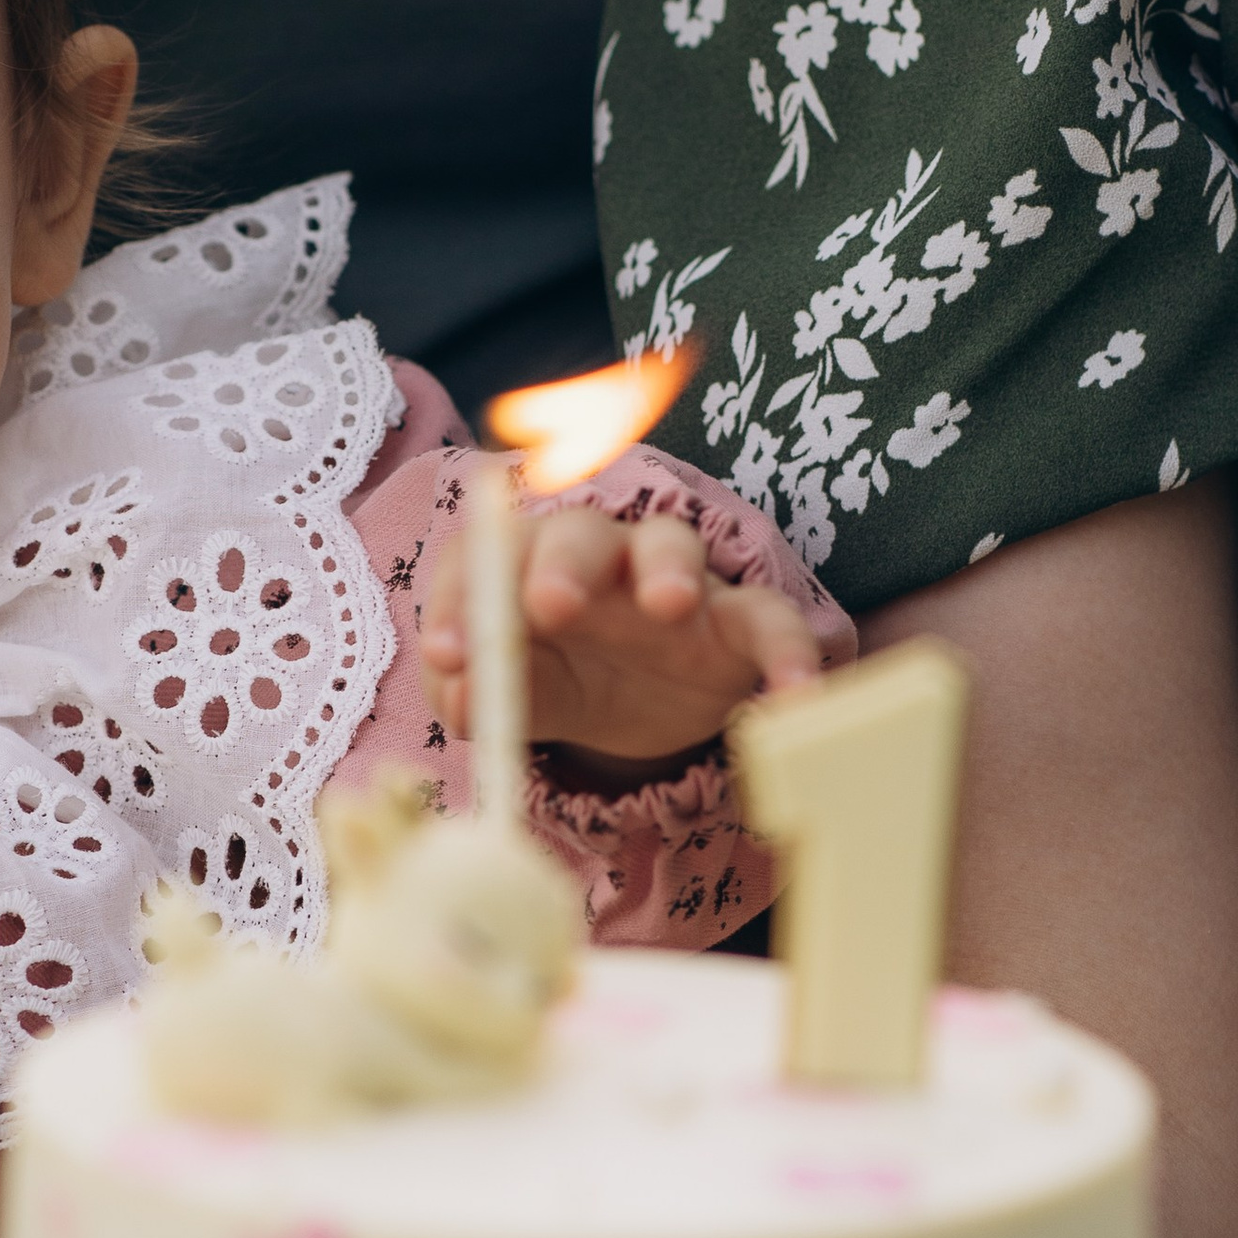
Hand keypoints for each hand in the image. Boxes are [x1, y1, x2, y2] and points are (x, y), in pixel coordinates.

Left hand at [424, 502, 820, 772]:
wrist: (652, 705)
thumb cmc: (573, 677)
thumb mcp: (531, 690)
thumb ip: (494, 690)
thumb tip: (461, 700)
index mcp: (531, 570)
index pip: (486, 556)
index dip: (459, 597)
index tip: (444, 655)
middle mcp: (602, 560)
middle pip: (579, 532)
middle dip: (562, 562)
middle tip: (548, 604)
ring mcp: (677, 582)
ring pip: (673, 544)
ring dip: (668, 568)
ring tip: (669, 605)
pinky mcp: (741, 622)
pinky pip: (771, 620)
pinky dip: (786, 650)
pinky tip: (793, 695)